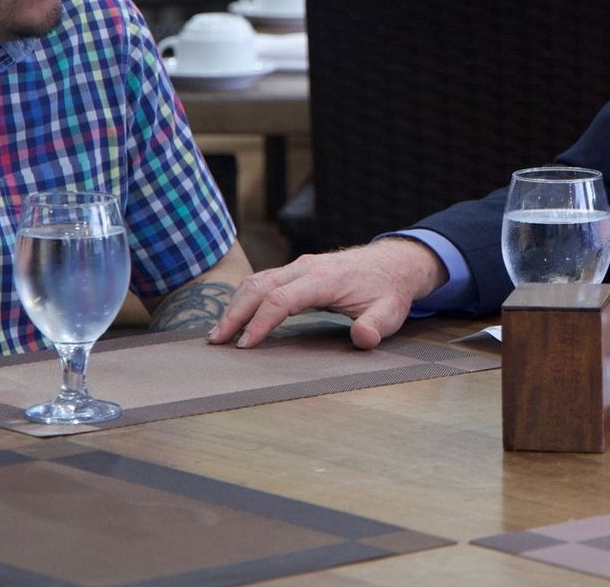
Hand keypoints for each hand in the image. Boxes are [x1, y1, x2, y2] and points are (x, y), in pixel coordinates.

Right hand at [207, 238, 446, 349]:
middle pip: (259, 286)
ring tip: (218, 333)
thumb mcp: (390, 313)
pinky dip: (245, 298)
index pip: (281, 299)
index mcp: (323, 279)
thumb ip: (376, 326)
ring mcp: (299, 266)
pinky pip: (264, 281)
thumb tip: (363, 338)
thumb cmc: (388, 291)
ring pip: (257, 281)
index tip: (245, 345)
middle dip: (234, 313)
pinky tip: (236, 318)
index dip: (260, 323)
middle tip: (216, 341)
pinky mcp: (296, 271)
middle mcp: (305, 268)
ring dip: (235, 305)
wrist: (393, 264)